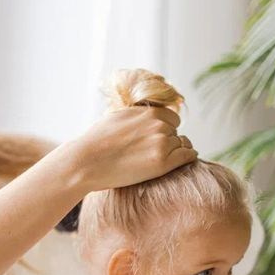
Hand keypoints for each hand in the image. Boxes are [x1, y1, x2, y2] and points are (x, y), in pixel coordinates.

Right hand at [70, 106, 197, 191]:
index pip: (172, 119)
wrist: (87, 162)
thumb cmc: (96, 142)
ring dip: (175, 152)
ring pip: (182, 145)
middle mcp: (159, 124)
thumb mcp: (118, 116)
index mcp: (149, 112)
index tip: (158, 141)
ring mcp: (162, 142)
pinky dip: (187, 158)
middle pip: (176, 133)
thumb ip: (136, 116)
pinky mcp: (163, 162)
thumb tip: (142, 116)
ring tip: (159, 162)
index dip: (166, 130)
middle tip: (154, 155)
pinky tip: (182, 162)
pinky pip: (188, 156)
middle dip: (169, 142)